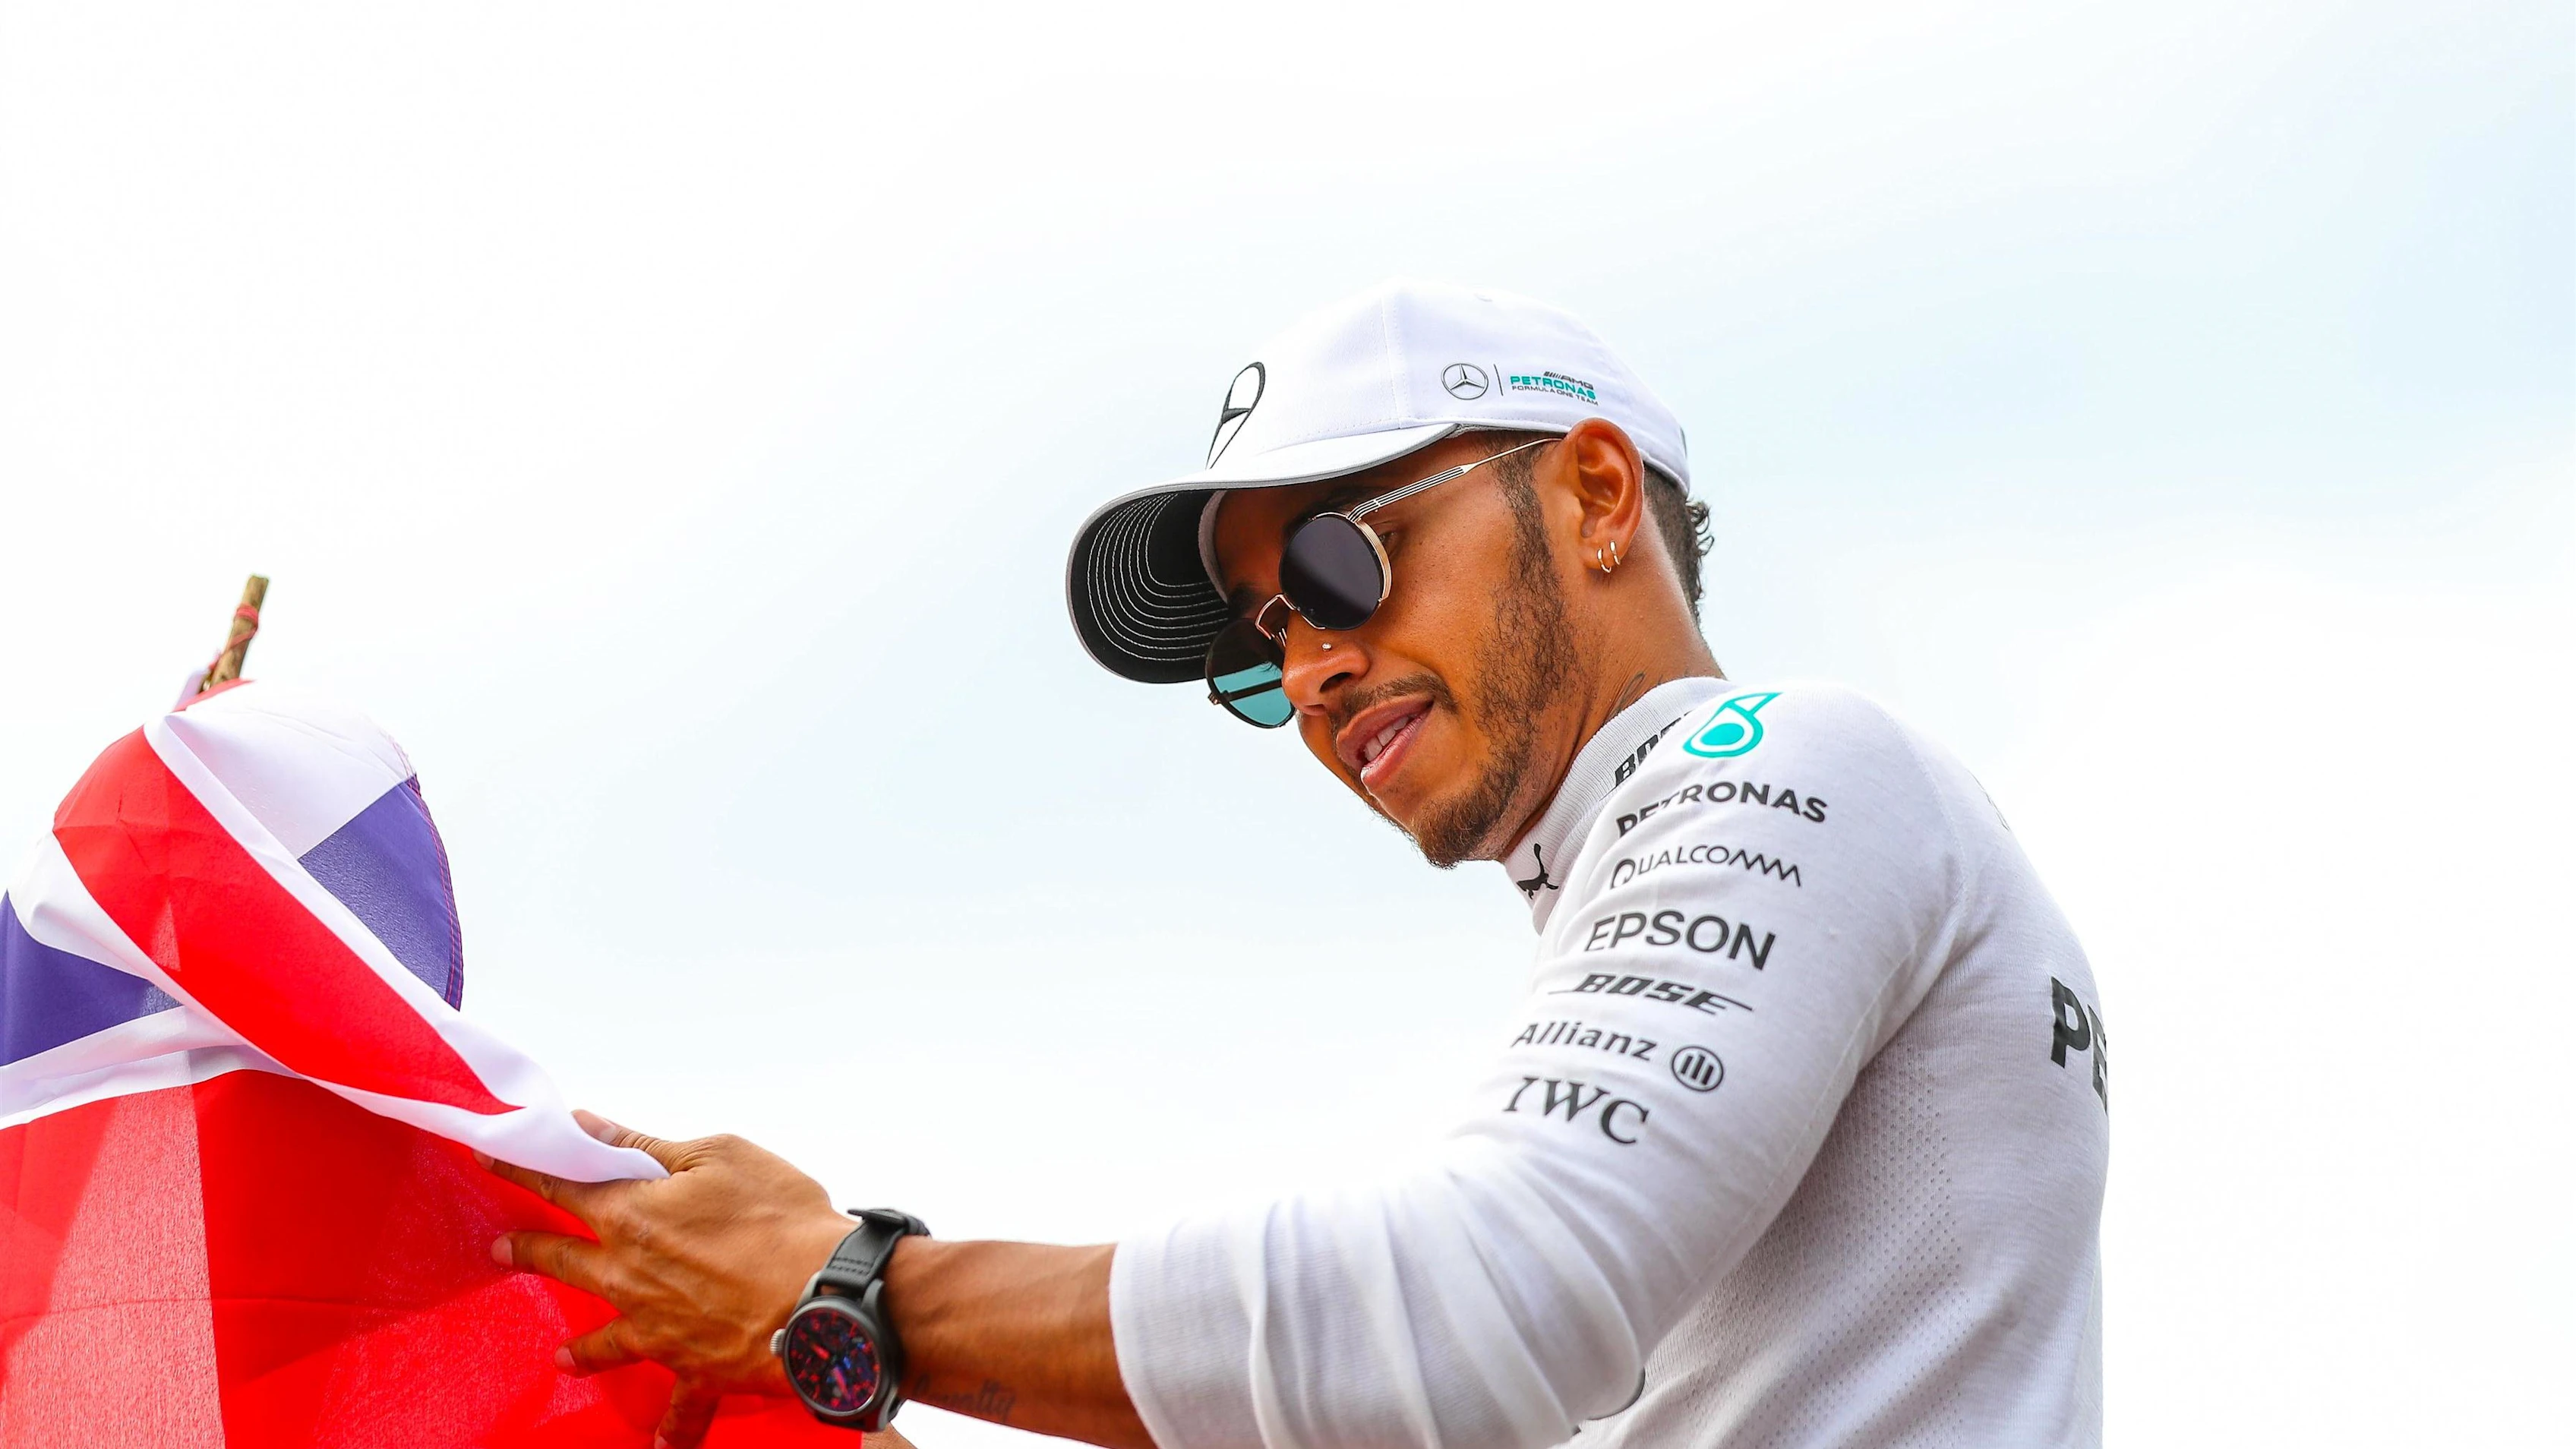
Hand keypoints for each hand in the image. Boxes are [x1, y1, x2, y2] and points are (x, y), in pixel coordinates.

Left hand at [482, 1111, 855, 1446]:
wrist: (824, 1295)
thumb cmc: (780, 1217)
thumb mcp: (718, 1158)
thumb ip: (646, 1148)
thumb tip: (589, 1127)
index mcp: (632, 1218)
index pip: (562, 1186)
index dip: (524, 1169)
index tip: (491, 1157)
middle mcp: (630, 1278)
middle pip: (565, 1261)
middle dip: (529, 1250)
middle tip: (501, 1249)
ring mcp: (658, 1329)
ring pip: (606, 1340)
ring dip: (581, 1349)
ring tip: (561, 1358)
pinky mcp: (694, 1367)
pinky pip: (681, 1405)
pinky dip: (674, 1427)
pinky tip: (663, 1444)